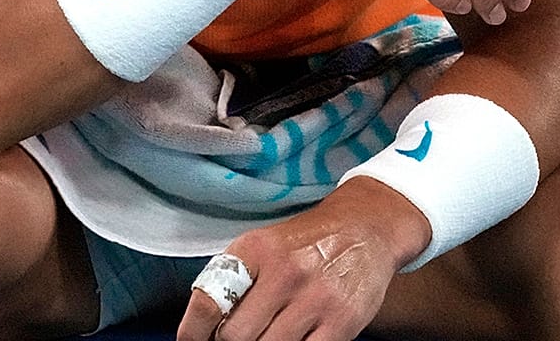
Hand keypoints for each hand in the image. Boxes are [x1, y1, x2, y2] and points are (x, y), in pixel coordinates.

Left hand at [177, 178, 428, 340]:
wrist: (366, 229)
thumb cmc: (307, 244)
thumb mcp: (265, 245)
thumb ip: (236, 280)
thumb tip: (205, 327)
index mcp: (257, 249)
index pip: (208, 301)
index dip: (192, 331)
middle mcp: (285, 272)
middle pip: (235, 335)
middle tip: (240, 336)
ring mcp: (316, 299)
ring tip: (267, 335)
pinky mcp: (343, 322)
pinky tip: (294, 340)